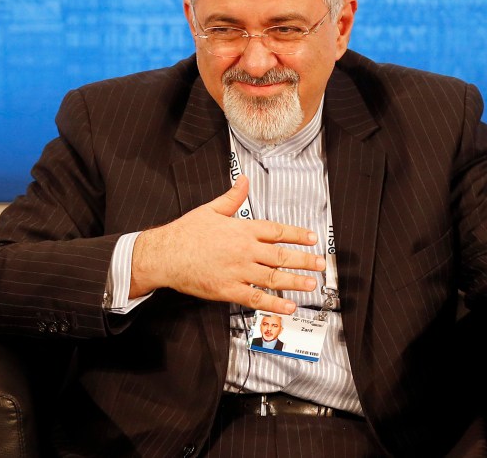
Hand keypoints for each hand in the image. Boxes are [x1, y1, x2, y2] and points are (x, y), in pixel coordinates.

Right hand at [130, 175, 323, 314]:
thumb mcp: (211, 209)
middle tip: (320, 264)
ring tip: (312, 284)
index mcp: (242, 229)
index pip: (277, 231)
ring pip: (273, 277)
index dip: (298, 235)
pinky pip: (256, 298)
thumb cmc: (186, 232)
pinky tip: (288, 307)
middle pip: (281, 255)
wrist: (166, 254)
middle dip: (304, 260)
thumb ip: (232, 197)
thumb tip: (245, 180)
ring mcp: (238, 271)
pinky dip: (274, 304)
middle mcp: (244, 250)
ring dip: (295, 281)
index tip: (313, 239)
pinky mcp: (228, 289)